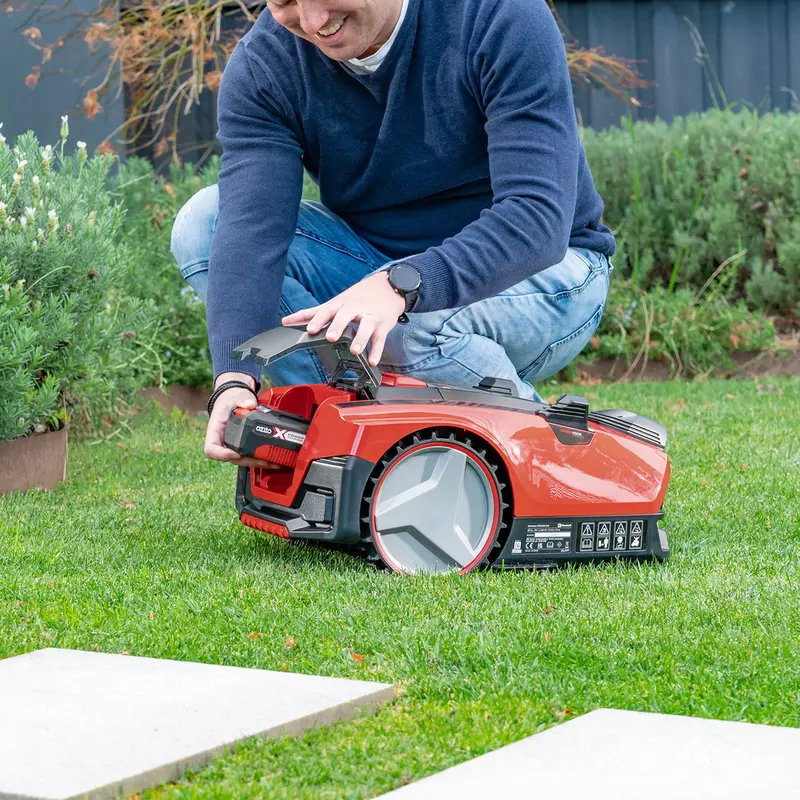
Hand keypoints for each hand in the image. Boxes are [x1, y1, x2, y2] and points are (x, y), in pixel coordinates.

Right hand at [204, 372, 278, 468]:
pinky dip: (259, 459)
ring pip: (241, 460)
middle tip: (263, 460)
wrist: (234, 398)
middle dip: (248, 461)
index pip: (211, 449)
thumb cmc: (231, 399)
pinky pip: (248, 456)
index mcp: (215, 430)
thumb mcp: (237, 396)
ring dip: (256, 462)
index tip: (236, 454)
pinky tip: (271, 459)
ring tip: (271, 462)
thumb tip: (250, 404)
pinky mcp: (241, 446)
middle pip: (231, 458)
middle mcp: (222, 441)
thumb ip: (243, 398)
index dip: (222, 455)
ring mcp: (231, 445)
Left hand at [281, 271, 404, 365]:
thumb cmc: (357, 298)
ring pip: (366, 326)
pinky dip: (377, 350)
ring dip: (360, 338)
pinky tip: (372, 361)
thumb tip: (286, 321)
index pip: (326, 310)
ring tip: (354, 351)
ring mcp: (370, 316)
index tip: (310, 329)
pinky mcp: (383, 325)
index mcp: (340, 304)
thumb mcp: (334, 302)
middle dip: (338, 326)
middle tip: (331, 337)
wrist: (388, 287)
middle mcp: (354, 308)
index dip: (318, 320)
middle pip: (345, 315)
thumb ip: (311, 313)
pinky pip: (380, 339)